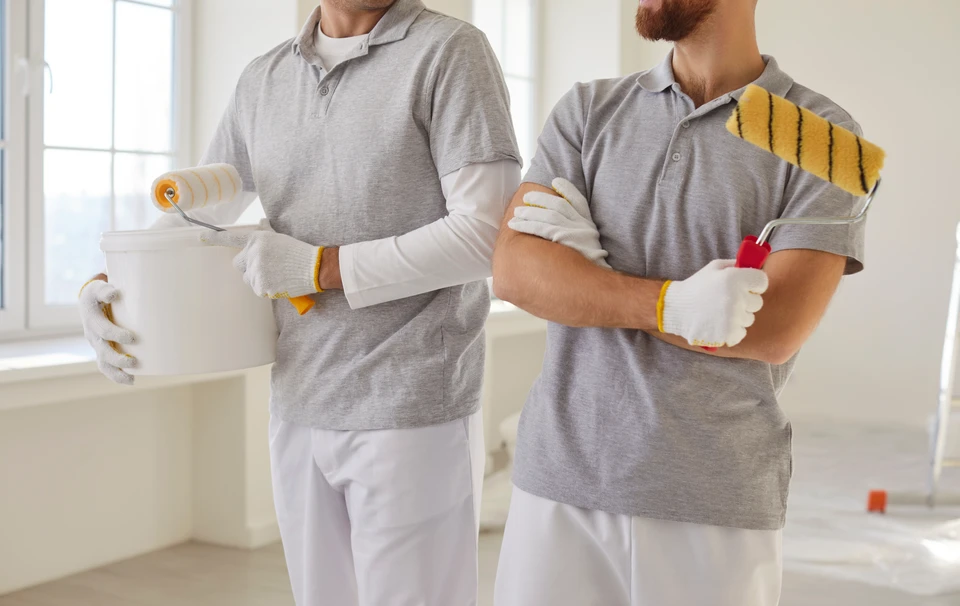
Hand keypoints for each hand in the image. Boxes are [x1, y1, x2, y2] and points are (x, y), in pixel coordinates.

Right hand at [79, 278, 136, 384]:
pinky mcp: (102, 351)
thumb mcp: (99, 288)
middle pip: (103, 351)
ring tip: (132, 380)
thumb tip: (114, 293)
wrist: (90, 302)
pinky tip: (131, 380)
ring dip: (117, 373)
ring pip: (103, 364)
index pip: (103, 330)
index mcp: (91, 319)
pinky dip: (117, 376)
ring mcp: (97, 345)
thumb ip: (105, 290)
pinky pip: (107, 367)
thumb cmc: (100, 293)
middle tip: (134, 362)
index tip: (132, 338)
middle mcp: (92, 334)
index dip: (116, 335)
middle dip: (118, 358)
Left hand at [200, 221, 323, 298]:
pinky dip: (266, 288)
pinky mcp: (261, 285)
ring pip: (248, 278)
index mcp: (256, 239)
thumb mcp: (280, 238)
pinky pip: (257, 289)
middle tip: (265, 267)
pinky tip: (279, 282)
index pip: (231, 238)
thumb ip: (266, 232)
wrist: (314, 267)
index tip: (200, 238)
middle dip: (247, 267)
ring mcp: (256, 270)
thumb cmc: (298, 251)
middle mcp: (253, 253)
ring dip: (258, 278)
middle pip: (238, 264)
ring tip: (276, 275)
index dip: (214, 238)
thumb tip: (260, 222)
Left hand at [508, 178, 610, 267]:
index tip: (553, 183)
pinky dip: (527, 225)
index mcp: (587, 225)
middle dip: (539, 200)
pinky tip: (516, 225)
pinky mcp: (564, 241)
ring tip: (516, 213)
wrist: (594, 286)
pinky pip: (542, 229)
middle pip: (558, 205)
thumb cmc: (585, 265)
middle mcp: (582, 226)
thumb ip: (575, 229)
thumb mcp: (586, 244)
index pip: (577, 201)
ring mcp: (574, 233)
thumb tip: (556, 216)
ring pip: (548, 216)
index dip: (565, 190)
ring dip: (529, 213)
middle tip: (525, 198)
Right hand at [660, 260, 768, 347]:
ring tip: (719, 312)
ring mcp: (733, 317)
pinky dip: (732, 330)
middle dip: (745, 301)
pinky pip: (741, 333)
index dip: (754, 284)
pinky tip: (719, 323)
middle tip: (727, 300)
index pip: (762, 281)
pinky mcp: (729, 333)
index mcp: (735, 278)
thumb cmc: (697, 287)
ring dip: (738, 316)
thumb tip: (756, 265)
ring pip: (749, 319)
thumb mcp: (714, 268)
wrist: (676, 309)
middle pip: (758, 302)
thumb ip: (736, 265)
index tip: (746, 287)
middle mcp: (737, 297)